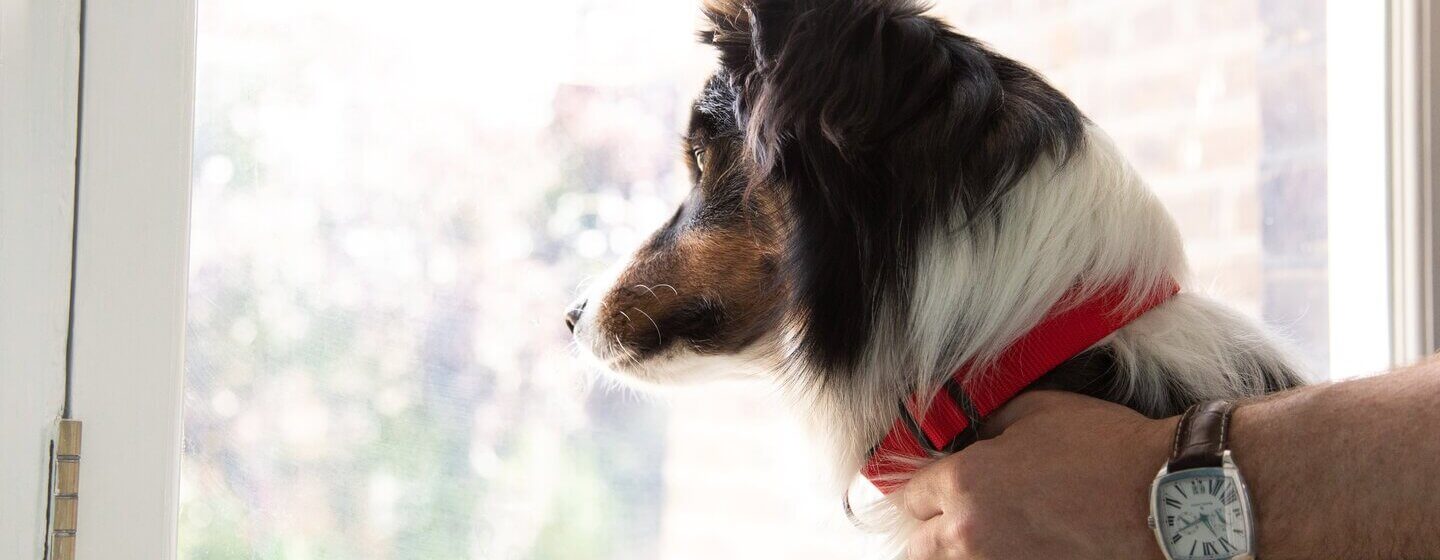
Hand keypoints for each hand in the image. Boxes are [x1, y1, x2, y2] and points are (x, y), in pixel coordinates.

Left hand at [900, 391, 1178, 559]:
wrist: (1168, 500)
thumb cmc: (1109, 454)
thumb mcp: (1037, 414)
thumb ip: (989, 426)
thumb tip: (972, 436)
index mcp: (964, 483)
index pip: (909, 496)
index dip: (923, 489)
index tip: (934, 491)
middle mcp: (970, 533)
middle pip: (920, 546)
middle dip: (933, 530)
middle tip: (956, 520)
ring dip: (959, 553)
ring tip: (987, 540)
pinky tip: (1016, 550)